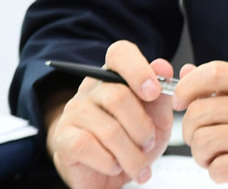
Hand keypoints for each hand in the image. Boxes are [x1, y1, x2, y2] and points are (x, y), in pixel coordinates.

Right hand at [45, 41, 173, 188]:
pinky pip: (88, 146)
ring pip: (109, 129)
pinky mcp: (64, 138)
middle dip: (142, 127)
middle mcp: (92, 87)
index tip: (154, 93)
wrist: (107, 174)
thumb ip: (162, 93)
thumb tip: (163, 66)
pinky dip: (110, 162)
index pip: (120, 53)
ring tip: (139, 163)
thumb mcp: (156, 117)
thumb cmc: (133, 139)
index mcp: (115, 74)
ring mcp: (75, 111)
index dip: (138, 69)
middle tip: (149, 143)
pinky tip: (115, 166)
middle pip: (118, 96)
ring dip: (131, 153)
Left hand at [174, 61, 227, 188]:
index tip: (181, 102)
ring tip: (216, 157)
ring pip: (203, 142)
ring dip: (202, 156)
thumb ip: (225, 86)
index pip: (212, 73)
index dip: (187, 87)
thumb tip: (185, 73)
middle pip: (199, 113)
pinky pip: (217, 169)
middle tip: (204, 141)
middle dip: (192, 133)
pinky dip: (217, 174)